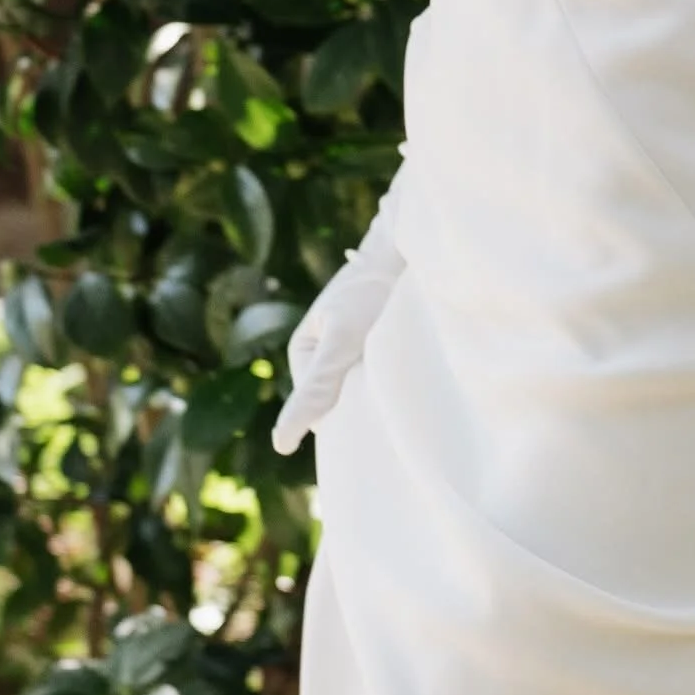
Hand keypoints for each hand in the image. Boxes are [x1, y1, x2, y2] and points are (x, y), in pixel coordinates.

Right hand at [271, 249, 402, 455]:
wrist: (411, 249)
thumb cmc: (372, 291)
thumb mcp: (342, 342)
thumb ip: (317, 388)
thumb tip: (280, 445)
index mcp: (304, 349)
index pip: (317, 407)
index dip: (343, 418)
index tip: (373, 411)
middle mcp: (326, 348)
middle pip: (340, 398)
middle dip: (361, 404)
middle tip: (391, 398)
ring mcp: (354, 344)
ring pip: (363, 388)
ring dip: (381, 390)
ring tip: (403, 380)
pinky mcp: (382, 341)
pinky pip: (384, 374)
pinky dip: (396, 377)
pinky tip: (414, 374)